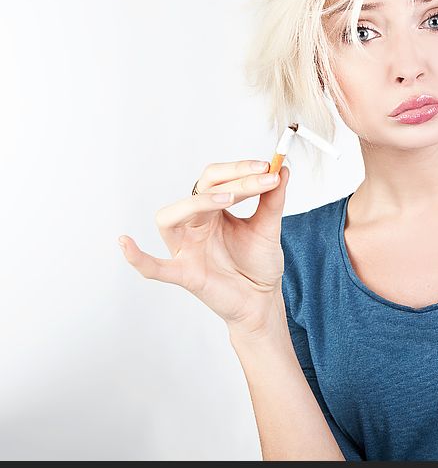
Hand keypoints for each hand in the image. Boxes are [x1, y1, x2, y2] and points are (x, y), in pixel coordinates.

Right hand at [118, 160, 290, 336]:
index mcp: (213, 210)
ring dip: (196, 203)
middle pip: (199, 190)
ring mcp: (187, 249)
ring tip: (227, 198)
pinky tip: (125, 243)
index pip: (217, 179)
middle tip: (262, 178)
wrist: (262, 300)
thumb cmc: (258, 264)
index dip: (241, 169)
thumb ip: (273, 200)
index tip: (269, 167)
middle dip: (232, 180)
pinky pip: (155, 267)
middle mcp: (195, 225)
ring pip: (170, 218)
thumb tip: (282, 168)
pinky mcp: (186, 274)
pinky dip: (138, 257)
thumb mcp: (269, 228)